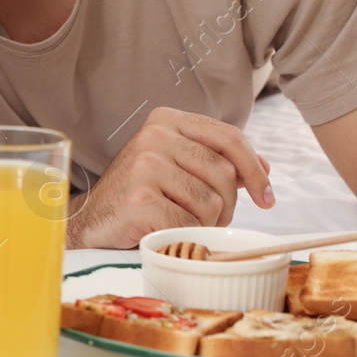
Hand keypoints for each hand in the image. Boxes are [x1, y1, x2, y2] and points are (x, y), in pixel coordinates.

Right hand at [69, 107, 273, 248]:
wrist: (90, 221)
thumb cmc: (139, 195)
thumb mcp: (176, 166)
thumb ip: (215, 161)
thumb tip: (263, 167)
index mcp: (166, 120)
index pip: (228, 137)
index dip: (255, 169)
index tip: (266, 196)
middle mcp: (154, 136)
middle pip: (224, 174)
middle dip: (228, 205)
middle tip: (211, 220)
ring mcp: (145, 165)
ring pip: (211, 202)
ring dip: (206, 224)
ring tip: (181, 225)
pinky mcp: (139, 198)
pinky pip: (189, 224)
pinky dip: (186, 237)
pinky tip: (166, 232)